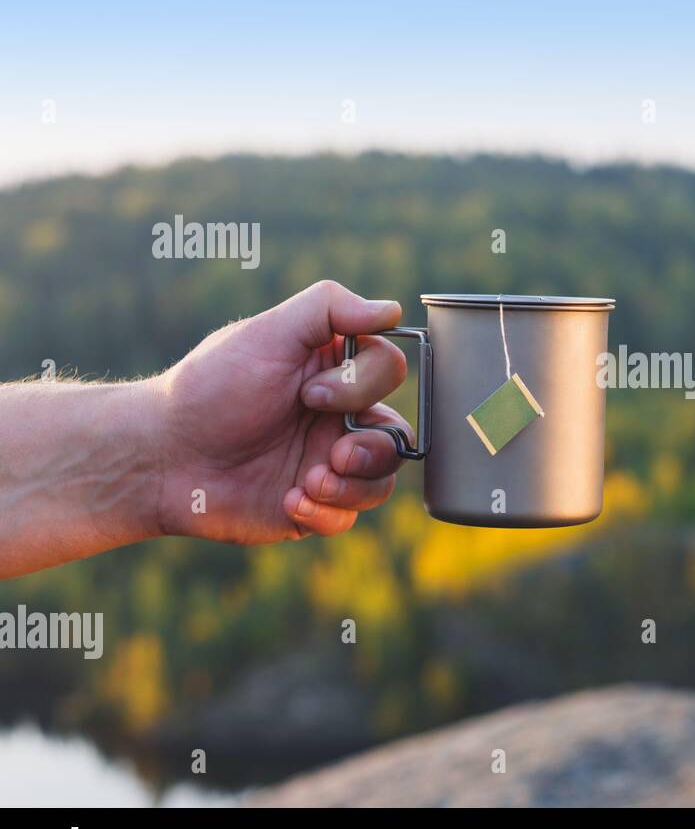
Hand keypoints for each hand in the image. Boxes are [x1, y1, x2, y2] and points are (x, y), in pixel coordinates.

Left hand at [155, 280, 411, 542]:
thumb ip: (329, 308)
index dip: (362, 385)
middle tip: (332, 451)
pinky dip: (325, 513)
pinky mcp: (310, 508)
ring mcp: (326, 465)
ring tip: (310, 482)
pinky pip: (348, 519)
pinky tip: (288, 501)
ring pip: (382, 480)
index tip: (308, 393)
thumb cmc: (210, 388)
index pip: (389, 370)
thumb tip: (393, 309)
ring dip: (355, 484)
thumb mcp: (267, 333)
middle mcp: (337, 417)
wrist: (162, 457)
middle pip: (398, 433)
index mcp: (332, 372)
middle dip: (372, 446)